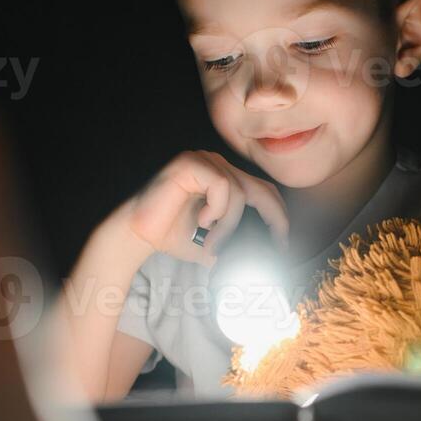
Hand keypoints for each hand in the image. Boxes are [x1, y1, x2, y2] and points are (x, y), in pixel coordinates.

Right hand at [121, 151, 288, 265]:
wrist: (137, 234)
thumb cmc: (172, 235)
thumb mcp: (214, 243)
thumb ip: (238, 243)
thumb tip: (266, 259)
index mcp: (225, 178)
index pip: (264, 191)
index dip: (279, 216)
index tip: (283, 244)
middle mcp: (217, 164)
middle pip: (261, 188)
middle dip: (274, 219)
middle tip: (276, 245)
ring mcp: (203, 160)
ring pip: (240, 192)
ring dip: (230, 225)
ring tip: (213, 242)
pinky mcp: (190, 163)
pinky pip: (222, 186)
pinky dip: (217, 209)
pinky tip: (202, 220)